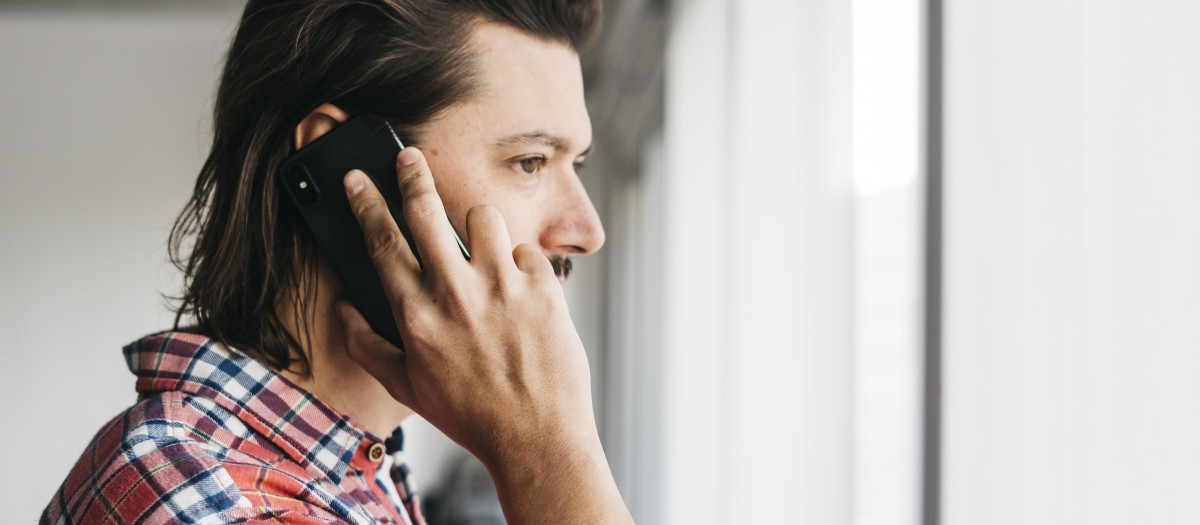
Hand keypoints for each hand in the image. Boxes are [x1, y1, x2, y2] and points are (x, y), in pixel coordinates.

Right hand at [338, 147, 631, 522]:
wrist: (537, 438)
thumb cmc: (470, 415)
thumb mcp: (407, 388)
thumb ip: (367, 345)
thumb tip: (345, 309)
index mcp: (416, 315)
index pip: (382, 242)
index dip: (366, 202)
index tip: (357, 178)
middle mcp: (456, 293)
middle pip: (426, 209)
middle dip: (411, 174)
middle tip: (408, 156)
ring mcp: (502, 286)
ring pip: (484, 217)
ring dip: (480, 229)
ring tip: (484, 257)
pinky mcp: (544, 287)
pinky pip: (527, 251)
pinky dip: (522, 267)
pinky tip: (521, 295)